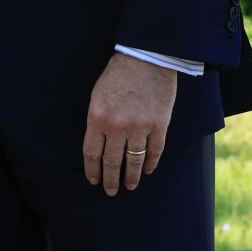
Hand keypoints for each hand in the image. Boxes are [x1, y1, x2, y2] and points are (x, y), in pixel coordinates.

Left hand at [82, 53, 176, 194]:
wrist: (145, 59)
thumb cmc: (117, 74)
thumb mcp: (97, 95)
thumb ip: (98, 119)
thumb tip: (99, 142)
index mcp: (97, 117)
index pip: (91, 152)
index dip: (92, 169)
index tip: (93, 180)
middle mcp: (117, 126)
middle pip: (112, 161)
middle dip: (110, 179)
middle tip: (110, 191)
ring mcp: (140, 127)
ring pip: (134, 161)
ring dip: (130, 176)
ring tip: (128, 187)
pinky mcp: (159, 126)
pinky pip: (154, 152)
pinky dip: (150, 164)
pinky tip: (146, 171)